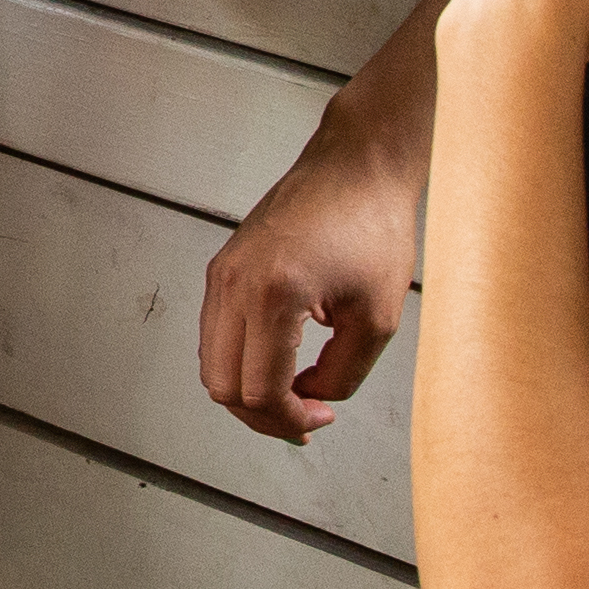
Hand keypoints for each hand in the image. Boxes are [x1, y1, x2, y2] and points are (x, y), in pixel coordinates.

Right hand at [198, 111, 418, 440]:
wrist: (357, 168)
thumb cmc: (373, 225)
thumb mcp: (377, 318)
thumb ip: (343, 374)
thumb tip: (314, 397)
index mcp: (273, 295)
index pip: (259, 391)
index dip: (291, 419)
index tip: (320, 419)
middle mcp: (235, 283)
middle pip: (222, 386)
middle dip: (262, 416)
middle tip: (301, 420)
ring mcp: (223, 273)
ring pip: (212, 362)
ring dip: (247, 390)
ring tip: (290, 395)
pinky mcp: (224, 266)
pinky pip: (216, 333)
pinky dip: (240, 359)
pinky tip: (277, 361)